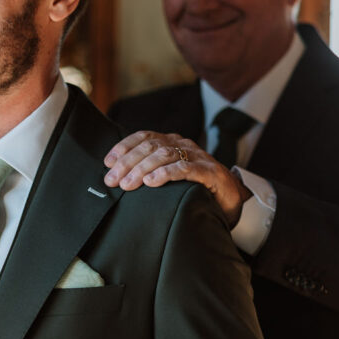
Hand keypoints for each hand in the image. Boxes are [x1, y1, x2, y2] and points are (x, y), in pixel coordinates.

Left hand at [103, 130, 251, 227]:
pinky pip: (185, 168)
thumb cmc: (195, 189)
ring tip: (127, 184)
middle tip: (112, 180)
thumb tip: (118, 179)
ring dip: (142, 169)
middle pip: (150, 147)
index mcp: (172, 142)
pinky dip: (165, 173)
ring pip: (164, 155)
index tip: (108, 162)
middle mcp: (184, 145)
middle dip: (127, 162)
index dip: (124, 147)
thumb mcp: (169, 177)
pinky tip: (151, 182)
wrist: (230, 201)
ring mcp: (198, 157)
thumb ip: (149, 173)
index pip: (144, 137)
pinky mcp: (209, 172)